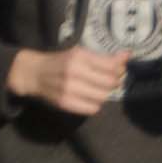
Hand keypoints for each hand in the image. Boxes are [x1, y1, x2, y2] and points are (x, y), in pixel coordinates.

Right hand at [9, 42, 127, 115]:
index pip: (111, 66)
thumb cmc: (60, 61)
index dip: (120, 69)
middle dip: (114, 82)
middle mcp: (74, 72)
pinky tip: (90, 98)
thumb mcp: (79, 54)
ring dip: (105, 94)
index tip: (120, 69)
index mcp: (79, 57)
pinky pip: (92, 108)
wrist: (34, 73)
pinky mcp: (65, 103)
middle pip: (109, 83)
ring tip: (99, 89)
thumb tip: (128, 56)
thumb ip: (104, 58)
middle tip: (110, 81)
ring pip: (102, 96)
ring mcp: (69, 89)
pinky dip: (95, 104)